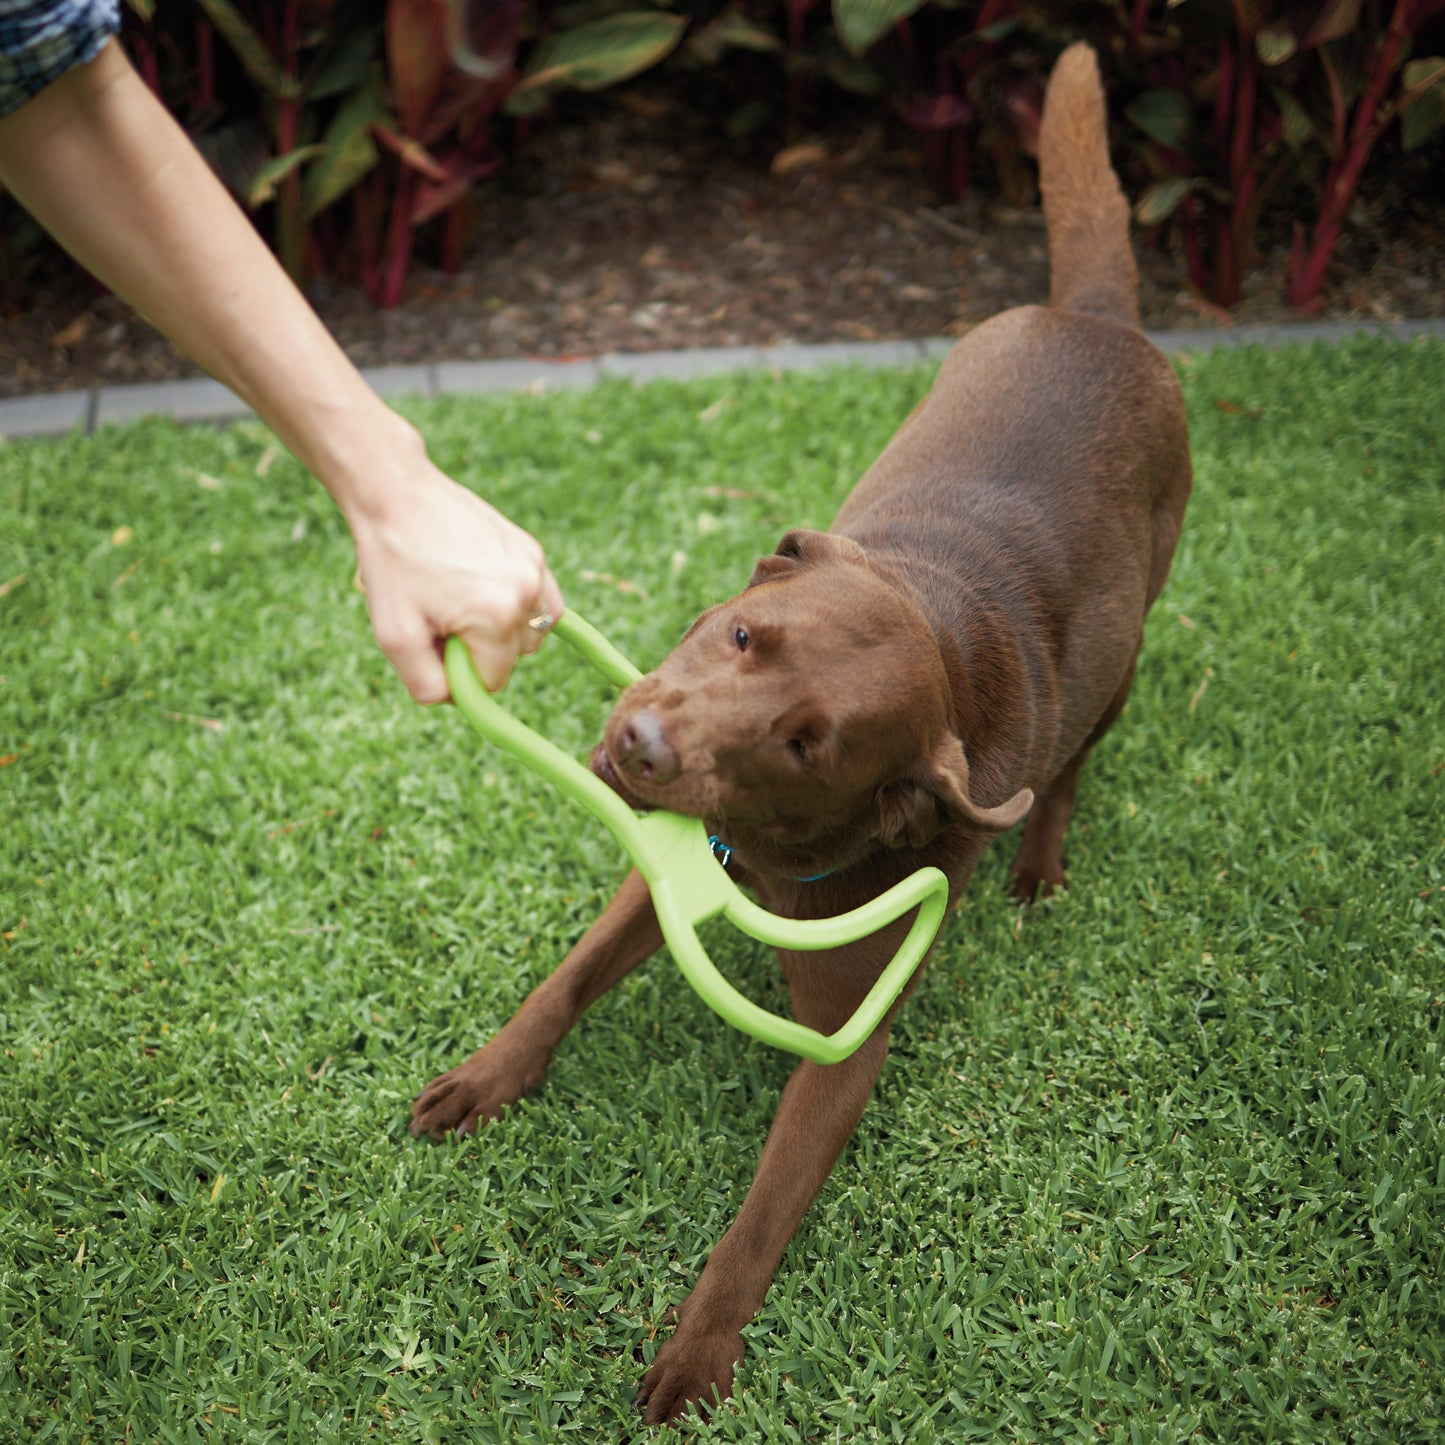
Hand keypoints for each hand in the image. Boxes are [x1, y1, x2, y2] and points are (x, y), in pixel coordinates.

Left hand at [346, 447, 564, 700]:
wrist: (397, 494)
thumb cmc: (392, 564)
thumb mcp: (394, 636)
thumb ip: (428, 685)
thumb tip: (460, 700)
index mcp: (494, 616)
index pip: (493, 680)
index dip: (461, 671)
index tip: (434, 642)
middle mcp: (525, 591)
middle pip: (516, 657)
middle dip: (482, 649)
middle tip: (441, 617)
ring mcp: (534, 568)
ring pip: (534, 632)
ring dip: (504, 630)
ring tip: (462, 601)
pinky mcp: (533, 551)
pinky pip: (541, 600)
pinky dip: (518, 606)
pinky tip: (484, 590)